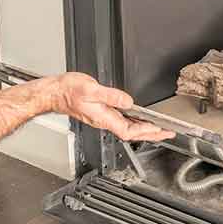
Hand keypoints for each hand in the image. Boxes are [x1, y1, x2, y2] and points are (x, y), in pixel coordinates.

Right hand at [47, 73, 174, 142]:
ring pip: (128, 129)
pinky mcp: (101, 114)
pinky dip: (134, 122)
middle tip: (167, 134)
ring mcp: (103, 118)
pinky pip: (122, 122)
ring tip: (159, 129)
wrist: (55, 93)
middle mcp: (105, 121)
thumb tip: (128, 101)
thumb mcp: (91, 89)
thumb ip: (111, 96)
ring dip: (144, 130)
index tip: (160, 130)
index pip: (129, 130)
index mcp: (104, 118)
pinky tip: (139, 119)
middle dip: (151, 134)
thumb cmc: (69, 92)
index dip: (146, 131)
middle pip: (132, 133)